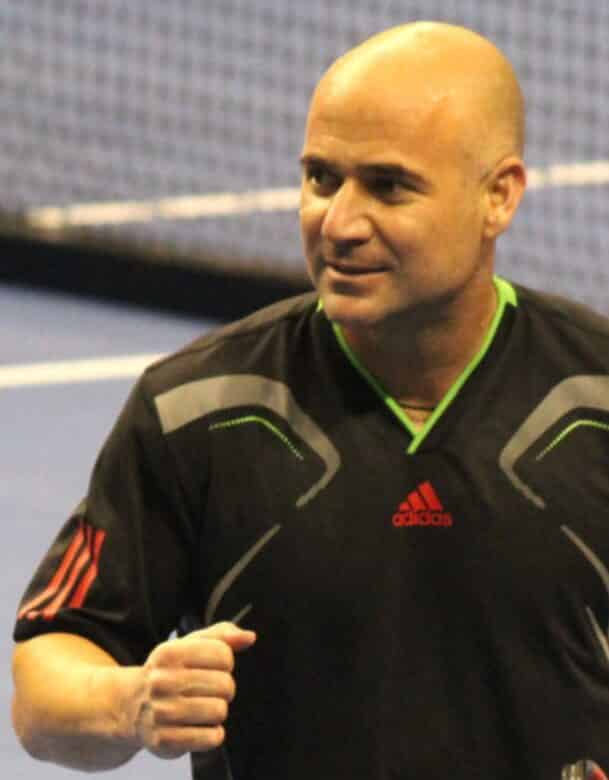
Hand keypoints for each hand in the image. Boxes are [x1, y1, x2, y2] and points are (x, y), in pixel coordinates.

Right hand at [131, 622, 255, 758]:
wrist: (131, 706)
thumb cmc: (169, 671)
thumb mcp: (189, 645)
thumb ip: (222, 635)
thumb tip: (249, 637)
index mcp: (169, 653)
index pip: (223, 654)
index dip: (225, 662)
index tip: (213, 666)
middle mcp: (162, 681)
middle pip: (225, 684)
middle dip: (223, 688)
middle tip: (207, 690)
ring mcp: (161, 712)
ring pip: (219, 711)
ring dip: (217, 710)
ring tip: (202, 707)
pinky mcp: (164, 740)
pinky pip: (211, 738)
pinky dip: (213, 733)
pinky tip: (200, 726)